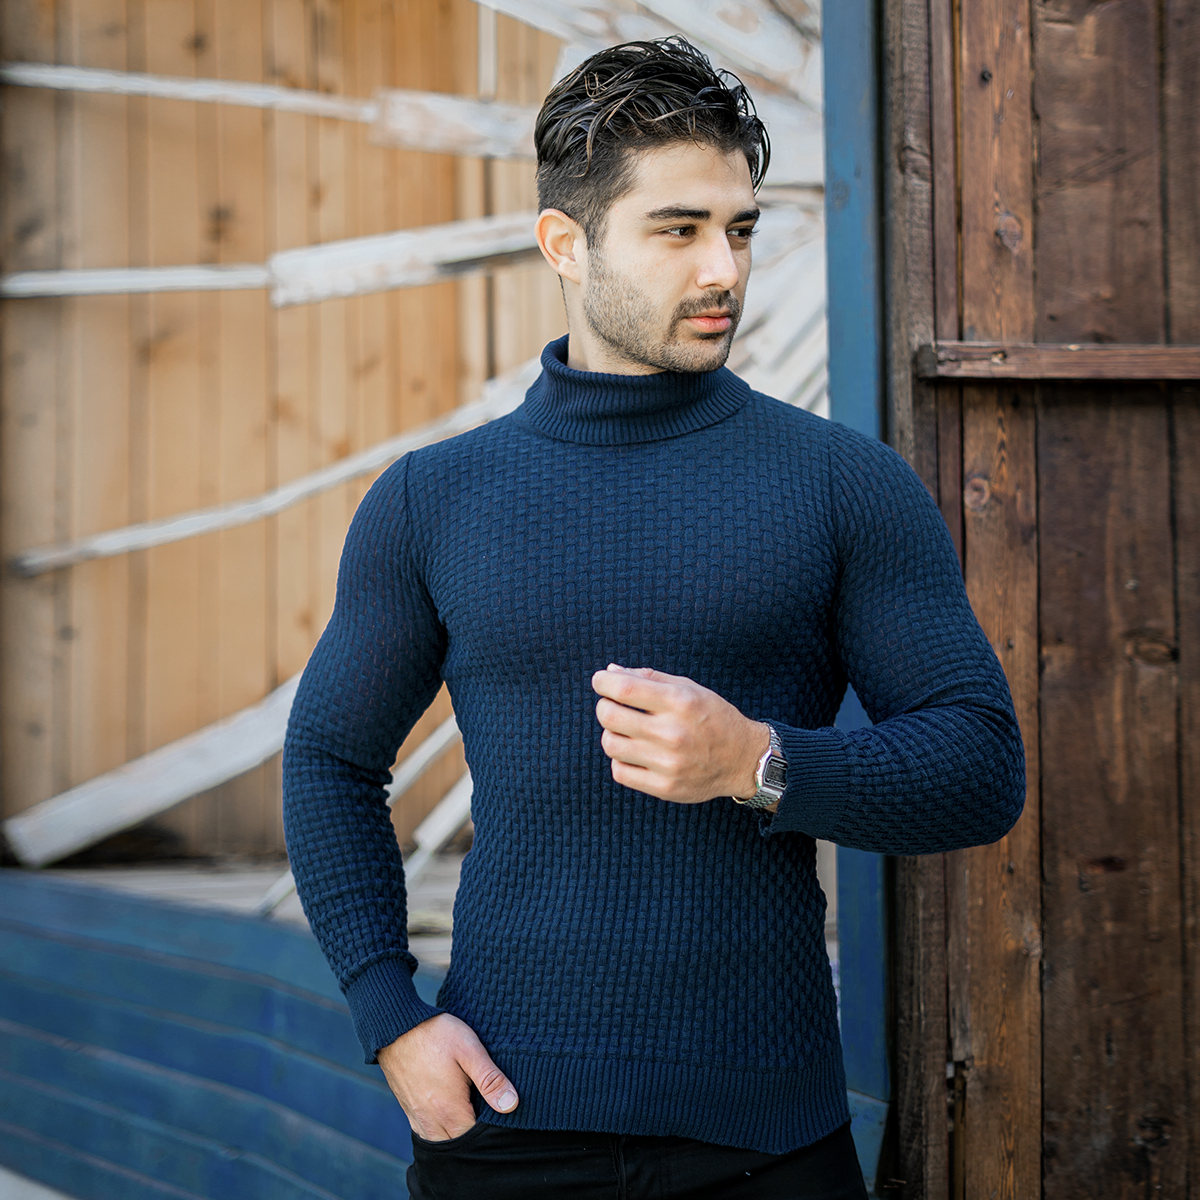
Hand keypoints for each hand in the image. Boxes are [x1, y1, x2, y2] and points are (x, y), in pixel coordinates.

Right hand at [376, 1013, 517, 1140]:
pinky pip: (425, 1133)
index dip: (489, 1133)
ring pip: (440, 1143)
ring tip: (469, 1117)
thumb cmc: (436, 1034)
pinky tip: (448, 1117)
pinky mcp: (408, 1108)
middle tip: (486, 1116)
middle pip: (457, 1144)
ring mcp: (417, 1115)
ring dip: (455, 1137)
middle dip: (472, 1138)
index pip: (474, 1139)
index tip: (499, 1118)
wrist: (396, 1026)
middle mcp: (431, 1119)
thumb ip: (490, 1079)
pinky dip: (439, 1132)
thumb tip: (511, 1105)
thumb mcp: (469, 1050)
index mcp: (450, 1108)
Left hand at [591, 665, 770, 805]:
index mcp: (680, 702)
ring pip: (610, 744)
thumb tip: (610, 672)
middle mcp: (673, 733)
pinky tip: (635, 753)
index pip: (623, 688)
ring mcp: (668, 764)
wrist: (744, 760)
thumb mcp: (689, 689)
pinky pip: (619, 771)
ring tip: (627, 731)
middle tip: (613, 706)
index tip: (601, 681)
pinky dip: (621, 759)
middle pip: (609, 716)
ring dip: (612, 733)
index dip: (603, 682)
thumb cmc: (713, 718)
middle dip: (605, 706)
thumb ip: (649, 678)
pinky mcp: (665, 788)